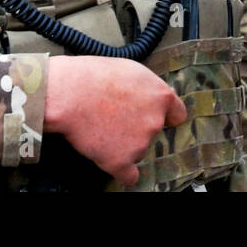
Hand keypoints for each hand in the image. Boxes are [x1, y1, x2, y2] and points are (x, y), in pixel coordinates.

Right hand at [44, 55, 187, 186]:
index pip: (177, 114)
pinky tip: (116, 166)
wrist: (70, 93)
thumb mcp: (132, 70)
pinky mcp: (121, 160)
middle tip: (116, 119)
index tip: (160, 119)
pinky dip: (124, 173)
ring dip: (125, 145)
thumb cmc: (94, 76)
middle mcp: (155, 121)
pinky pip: (129, 176)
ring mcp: (140, 143)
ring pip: (138, 150)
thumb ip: (148, 88)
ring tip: (103, 130)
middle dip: (138, 128)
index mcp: (161, 96)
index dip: (166, 117)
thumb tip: (149, 96)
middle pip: (153, 132)